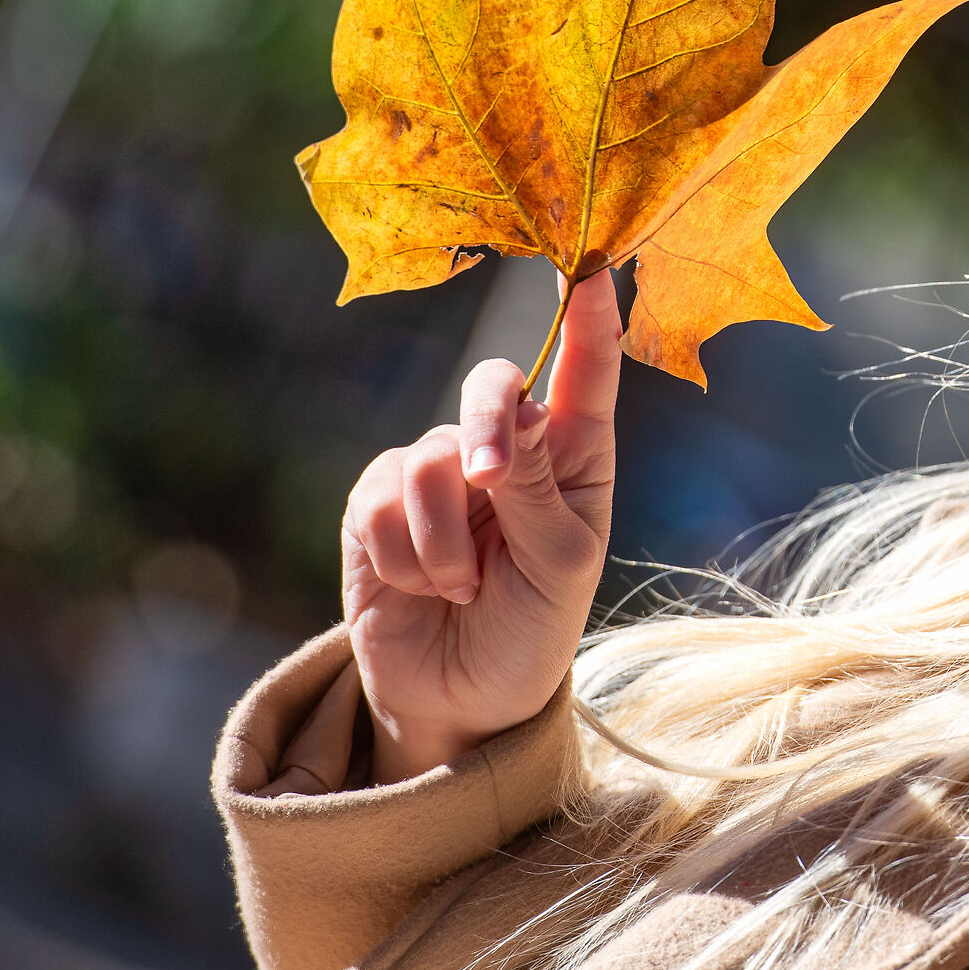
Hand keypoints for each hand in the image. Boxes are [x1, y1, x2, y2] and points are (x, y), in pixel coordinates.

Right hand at [341, 269, 619, 783]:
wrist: (462, 701)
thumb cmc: (533, 630)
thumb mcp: (558, 564)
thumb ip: (538, 486)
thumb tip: (516, 407)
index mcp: (575, 455)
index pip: (585, 371)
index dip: (587, 316)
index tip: (590, 268)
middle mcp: (509, 448)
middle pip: (490, 388)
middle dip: (488, 426)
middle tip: (492, 483)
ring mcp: (440, 471)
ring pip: (429, 457)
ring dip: (444, 540)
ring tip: (462, 587)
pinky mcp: (378, 503)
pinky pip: (381, 497)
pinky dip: (403, 553)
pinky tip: (421, 588)